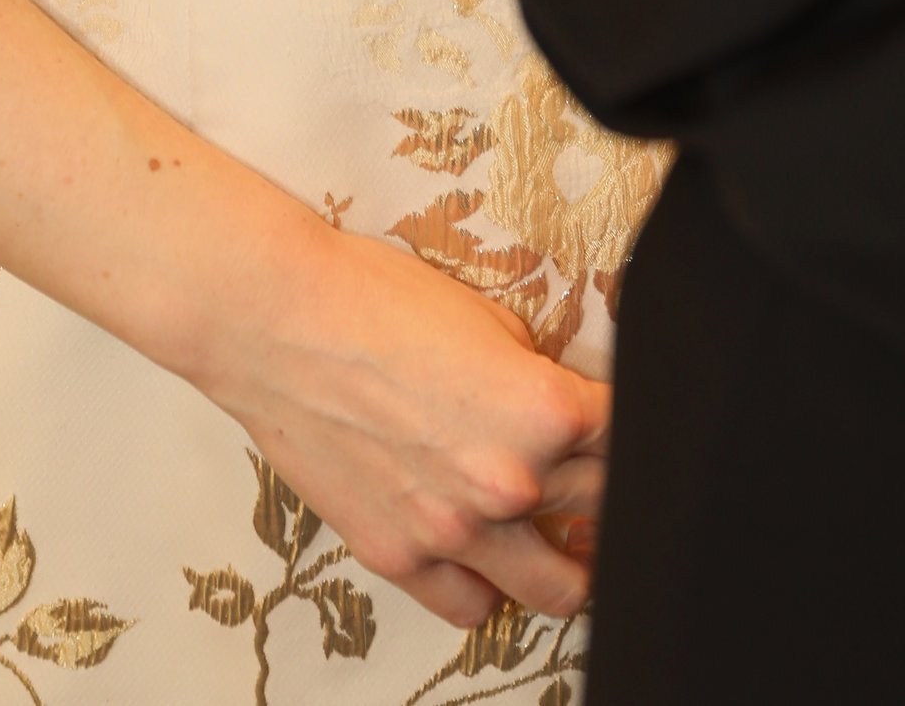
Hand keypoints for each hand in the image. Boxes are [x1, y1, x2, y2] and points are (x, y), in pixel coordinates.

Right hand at [201, 210, 610, 627]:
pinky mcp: (400, 557)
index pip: (627, 437)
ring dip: (567, 563)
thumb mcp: (485, 313)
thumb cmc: (370, 299)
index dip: (627, 426)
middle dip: (601, 487)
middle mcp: (509, 482)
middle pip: (602, 508)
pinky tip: (482, 554)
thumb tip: (556, 407)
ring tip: (563, 543)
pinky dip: (485, 585)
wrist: (277, 320)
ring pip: (557, 588)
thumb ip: (533, 374)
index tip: (622, 428)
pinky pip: (471, 606)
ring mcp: (455, 530)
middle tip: (593, 476)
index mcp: (543, 411)